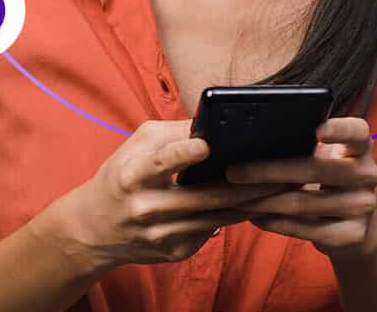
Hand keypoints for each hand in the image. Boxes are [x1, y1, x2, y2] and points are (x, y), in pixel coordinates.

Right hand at [49, 120, 281, 273]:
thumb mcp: (137, 146)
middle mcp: (147, 208)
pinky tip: (257, 205)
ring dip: (251, 202)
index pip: (160, 162)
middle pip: (204, 196)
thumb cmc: (120, 177)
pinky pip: (213, 231)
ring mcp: (162, 235)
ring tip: (282, 187)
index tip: (207, 145)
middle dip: (246, 183)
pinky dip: (235, 216)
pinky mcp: (174, 252)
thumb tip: (214, 123)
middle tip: (281, 171)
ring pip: (217, 216)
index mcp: (133, 175)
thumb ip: (173, 133)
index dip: (183, 154)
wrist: (94, 229)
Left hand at [228, 117, 376, 259]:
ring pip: (303, 202)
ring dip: (263, 201)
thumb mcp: (327, 157)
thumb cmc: (329, 178)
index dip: (339, 129)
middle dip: (268, 171)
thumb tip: (250, 141)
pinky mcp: (352, 234)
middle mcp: (368, 174)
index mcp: (361, 146)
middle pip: (315, 169)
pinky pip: (304, 229)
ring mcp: (362, 206)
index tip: (318, 129)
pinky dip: (274, 222)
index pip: (357, 131)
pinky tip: (255, 216)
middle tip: (234, 172)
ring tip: (235, 198)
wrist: (356, 223)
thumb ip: (305, 145)